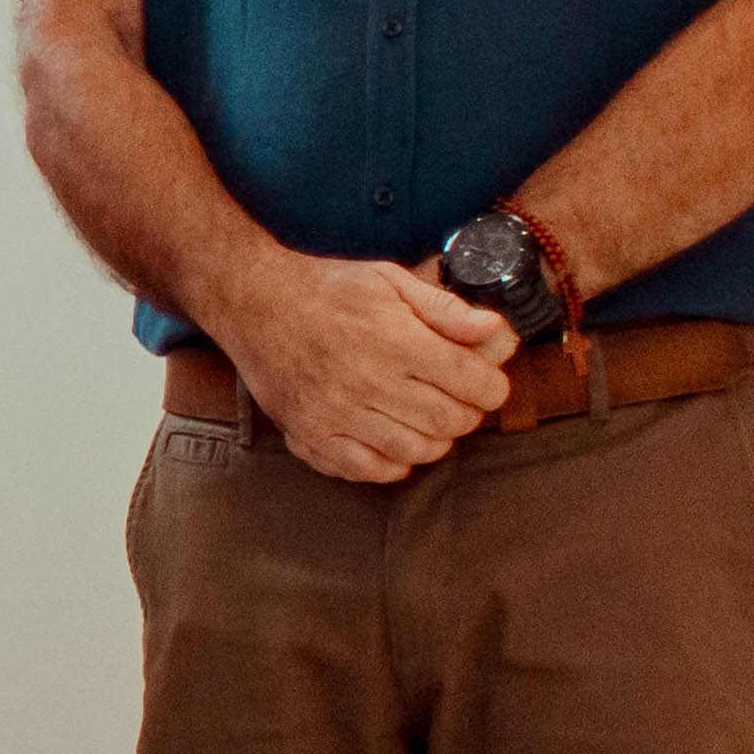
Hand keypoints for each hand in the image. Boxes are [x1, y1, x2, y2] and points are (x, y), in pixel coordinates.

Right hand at [212, 253, 512, 484]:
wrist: (254, 302)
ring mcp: (337, 415)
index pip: (473, 382)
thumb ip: (447, 310)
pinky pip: (368, 471)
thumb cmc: (327, 289)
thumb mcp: (392, 281)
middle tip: (458, 396)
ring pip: (416, 451)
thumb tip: (499, 334)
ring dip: (434, 439)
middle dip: (468, 412)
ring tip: (426, 416)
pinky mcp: (311, 436)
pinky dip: (392, 463)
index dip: (493, 386)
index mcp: (395, 340)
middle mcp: (368, 383)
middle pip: (451, 421)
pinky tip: (394, 439)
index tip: (488, 380)